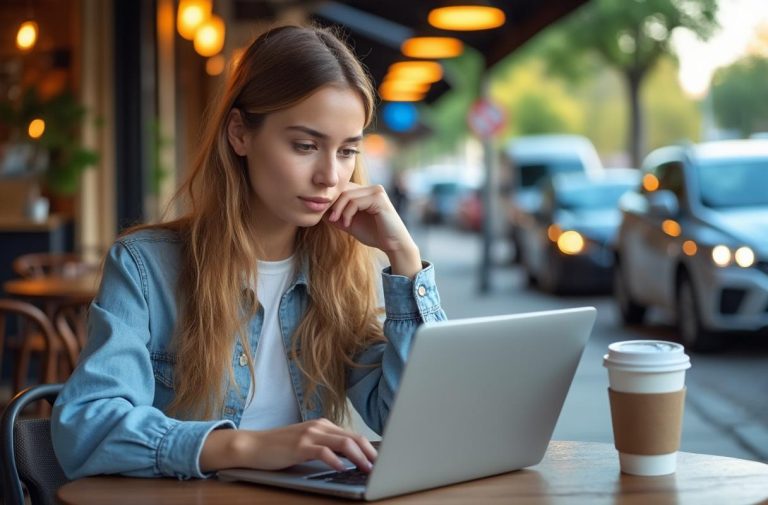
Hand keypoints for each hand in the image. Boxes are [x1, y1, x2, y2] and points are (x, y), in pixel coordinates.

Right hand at [201, 419, 376, 472]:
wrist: (254, 445)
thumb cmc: (280, 447)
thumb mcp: (307, 444)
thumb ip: (327, 447)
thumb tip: (350, 459)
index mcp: (324, 425)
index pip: (353, 435)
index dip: (369, 448)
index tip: (380, 460)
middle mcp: (319, 426)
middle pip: (353, 437)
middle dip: (369, 452)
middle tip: (380, 466)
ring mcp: (309, 434)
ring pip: (342, 443)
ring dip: (358, 457)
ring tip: (367, 468)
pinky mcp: (299, 446)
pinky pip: (323, 451)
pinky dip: (335, 460)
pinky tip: (341, 468)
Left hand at [326, 183, 421, 277]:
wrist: (393, 245)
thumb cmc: (374, 234)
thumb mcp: (349, 223)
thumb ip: (337, 215)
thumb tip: (319, 208)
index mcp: (366, 192)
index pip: (343, 188)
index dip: (332, 200)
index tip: (326, 215)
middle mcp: (372, 188)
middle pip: (343, 189)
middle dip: (333, 204)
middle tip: (330, 219)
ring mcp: (377, 191)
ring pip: (347, 195)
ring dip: (339, 210)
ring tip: (338, 222)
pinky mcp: (379, 198)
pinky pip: (355, 202)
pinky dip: (347, 213)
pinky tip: (347, 224)